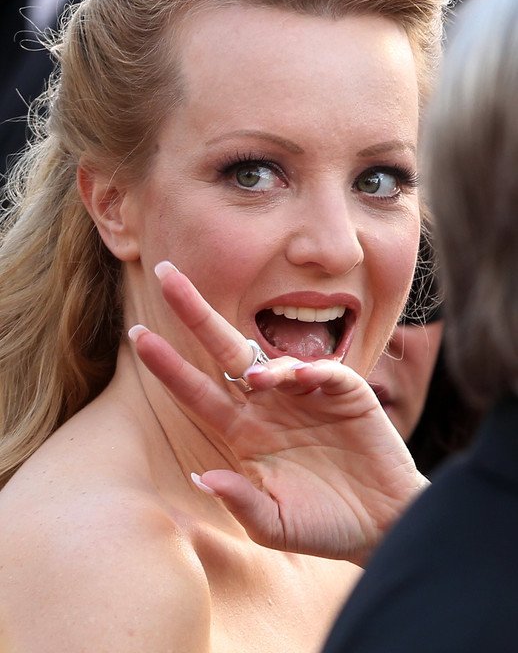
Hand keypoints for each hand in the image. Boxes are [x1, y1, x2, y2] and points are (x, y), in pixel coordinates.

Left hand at [129, 261, 427, 563]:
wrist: (383, 522)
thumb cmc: (323, 525)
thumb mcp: (276, 525)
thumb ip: (241, 502)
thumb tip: (201, 477)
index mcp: (244, 432)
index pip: (198, 391)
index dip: (168, 366)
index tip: (137, 335)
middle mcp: (268, 405)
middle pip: (224, 353)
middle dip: (195, 314)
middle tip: (165, 274)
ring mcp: (306, 395)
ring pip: (272, 361)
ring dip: (261, 364)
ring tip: (257, 382)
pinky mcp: (346, 393)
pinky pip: (324, 372)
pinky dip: (311, 370)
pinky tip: (302, 378)